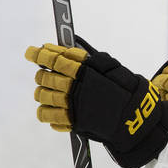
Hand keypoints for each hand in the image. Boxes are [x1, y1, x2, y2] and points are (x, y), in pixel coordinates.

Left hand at [25, 40, 167, 167]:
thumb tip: (72, 46)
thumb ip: (92, 57)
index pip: (56, 60)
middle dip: (43, 73)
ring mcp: (70, 107)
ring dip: (43, 91)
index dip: (40, 54)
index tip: (31, 52)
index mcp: (85, 72)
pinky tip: (53, 107)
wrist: (135, 120)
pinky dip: (45, 110)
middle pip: (45, 77)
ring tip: (50, 90)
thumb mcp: (114, 68)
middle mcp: (75, 89)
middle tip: (46, 72)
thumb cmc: (128, 91)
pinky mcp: (69, 122)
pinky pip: (45, 115)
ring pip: (41, 95)